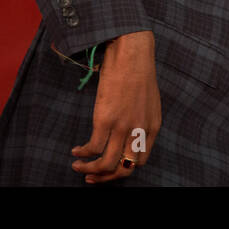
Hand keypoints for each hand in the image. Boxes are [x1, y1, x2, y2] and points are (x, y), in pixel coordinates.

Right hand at [70, 30, 161, 182]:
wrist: (131, 51)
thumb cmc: (137, 71)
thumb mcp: (148, 101)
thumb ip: (141, 120)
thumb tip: (128, 134)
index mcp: (152, 126)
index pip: (141, 160)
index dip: (124, 168)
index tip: (110, 166)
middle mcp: (140, 130)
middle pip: (125, 168)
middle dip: (107, 177)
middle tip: (93, 177)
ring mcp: (123, 126)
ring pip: (107, 164)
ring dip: (91, 171)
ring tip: (79, 167)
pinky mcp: (106, 118)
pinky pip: (93, 148)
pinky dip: (83, 154)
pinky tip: (76, 150)